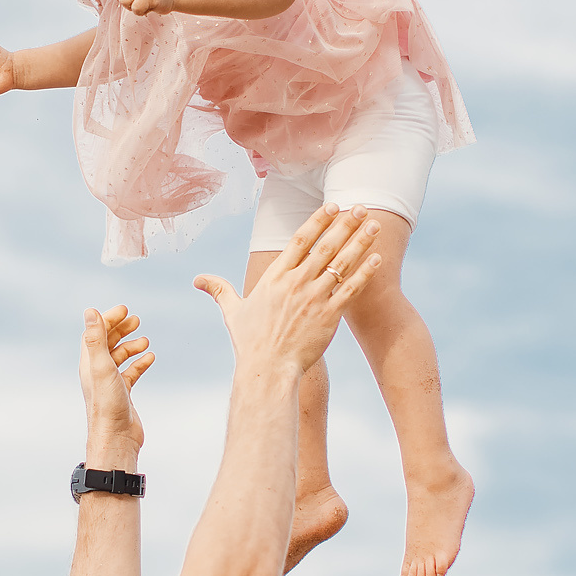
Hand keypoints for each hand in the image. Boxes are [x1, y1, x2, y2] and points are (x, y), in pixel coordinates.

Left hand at [80, 303, 152, 462]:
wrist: (117, 438)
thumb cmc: (107, 405)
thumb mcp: (102, 367)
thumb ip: (96, 339)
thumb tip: (90, 311)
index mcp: (89, 364)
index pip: (95, 334)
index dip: (108, 319)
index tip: (125, 310)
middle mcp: (97, 372)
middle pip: (107, 343)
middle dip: (120, 329)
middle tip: (136, 320)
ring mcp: (110, 383)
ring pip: (120, 357)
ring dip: (131, 345)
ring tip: (145, 340)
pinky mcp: (122, 394)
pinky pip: (131, 373)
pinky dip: (140, 363)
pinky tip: (150, 357)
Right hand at [192, 204, 378, 376]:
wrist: (268, 369)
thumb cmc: (250, 342)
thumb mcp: (233, 312)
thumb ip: (219, 290)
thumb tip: (197, 279)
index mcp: (276, 277)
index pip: (300, 240)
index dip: (318, 221)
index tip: (333, 206)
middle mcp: (297, 283)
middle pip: (325, 246)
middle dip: (345, 224)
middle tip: (361, 206)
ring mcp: (314, 298)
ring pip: (341, 263)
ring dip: (360, 242)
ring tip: (375, 224)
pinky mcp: (329, 315)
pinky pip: (351, 289)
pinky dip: (365, 272)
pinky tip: (377, 258)